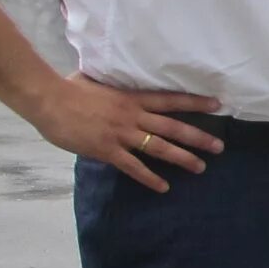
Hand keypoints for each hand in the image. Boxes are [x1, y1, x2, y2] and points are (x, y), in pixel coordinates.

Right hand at [30, 75, 223, 192]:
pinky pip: (133, 167)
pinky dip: (149, 178)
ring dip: (182, 158)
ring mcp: (121, 133)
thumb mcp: (98, 81)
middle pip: (173, 127)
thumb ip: (114, 86)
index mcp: (132, 98)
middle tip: (219, 147)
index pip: (170, 100)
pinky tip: (163, 187)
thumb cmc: (70, 89)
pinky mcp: (107, 149)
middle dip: (198, 138)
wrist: (49, 100)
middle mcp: (133, 115)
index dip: (194, 102)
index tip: (217, 105)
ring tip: (200, 167)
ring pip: (159, 148)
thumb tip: (117, 80)